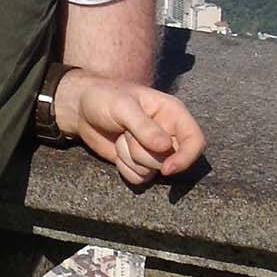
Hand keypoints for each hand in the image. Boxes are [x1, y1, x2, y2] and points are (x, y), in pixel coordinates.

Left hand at [53, 71, 204, 186]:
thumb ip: (144, 126)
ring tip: (120, 137)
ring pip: (152, 171)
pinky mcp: (139, 162)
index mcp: (172, 113)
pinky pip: (139, 178)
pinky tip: (117, 150)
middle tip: (125, 132)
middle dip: (143, 152)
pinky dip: (124, 168)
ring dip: (131, 158)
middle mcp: (168, 133)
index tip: (167, 169)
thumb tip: (165, 146)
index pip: (195, 140)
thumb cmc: (104, 98)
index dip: (186, 158)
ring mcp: (154, 150)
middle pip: (170, 160)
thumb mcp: (123, 106)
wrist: (81, 110)